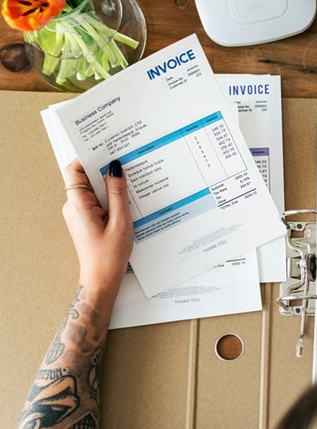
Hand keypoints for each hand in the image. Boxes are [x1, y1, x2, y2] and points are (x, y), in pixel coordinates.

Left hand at [62, 159, 132, 298]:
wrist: (102, 278)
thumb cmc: (110, 254)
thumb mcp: (120, 221)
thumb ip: (118, 193)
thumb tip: (115, 168)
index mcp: (78, 204)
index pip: (74, 170)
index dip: (88, 157)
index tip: (106, 150)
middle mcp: (74, 206)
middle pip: (85, 177)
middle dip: (104, 170)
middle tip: (125, 164)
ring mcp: (79, 212)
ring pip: (93, 189)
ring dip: (110, 185)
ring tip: (130, 185)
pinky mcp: (86, 218)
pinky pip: (96, 200)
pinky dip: (110, 197)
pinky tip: (126, 201)